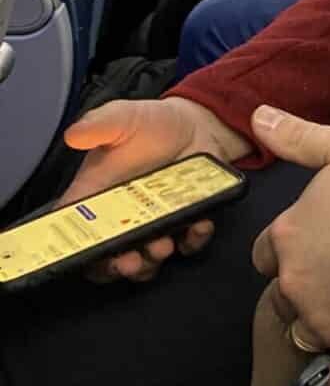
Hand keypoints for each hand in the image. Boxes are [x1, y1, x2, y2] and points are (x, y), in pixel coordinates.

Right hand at [62, 97, 251, 283]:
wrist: (198, 124)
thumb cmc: (153, 124)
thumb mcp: (123, 118)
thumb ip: (99, 125)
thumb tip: (74, 135)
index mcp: (98, 199)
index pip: (78, 234)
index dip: (77, 251)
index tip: (86, 255)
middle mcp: (123, 220)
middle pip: (109, 259)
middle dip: (117, 267)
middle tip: (128, 261)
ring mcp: (155, 225)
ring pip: (147, 261)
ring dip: (152, 261)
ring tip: (162, 245)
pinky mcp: (185, 223)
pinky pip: (189, 243)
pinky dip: (194, 240)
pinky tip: (199, 224)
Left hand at [250, 107, 329, 363]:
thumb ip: (299, 138)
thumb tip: (257, 117)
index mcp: (288, 235)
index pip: (265, 253)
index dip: (289, 247)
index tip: (317, 242)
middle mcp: (294, 281)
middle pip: (283, 295)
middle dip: (306, 286)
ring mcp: (321, 319)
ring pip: (308, 329)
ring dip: (327, 318)